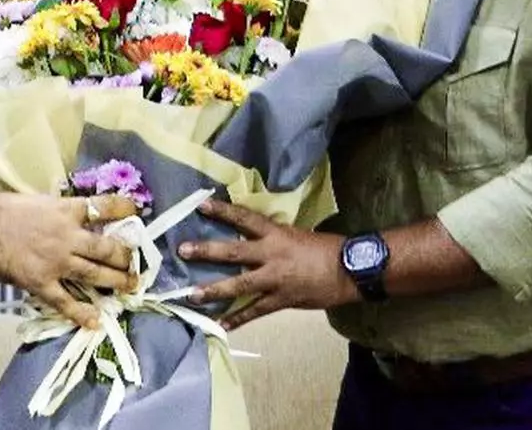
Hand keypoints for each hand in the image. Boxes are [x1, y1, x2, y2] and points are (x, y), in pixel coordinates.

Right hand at [0, 188, 137, 329]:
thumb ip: (60, 211)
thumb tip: (75, 215)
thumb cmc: (4, 210)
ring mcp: (56, 262)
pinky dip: (81, 313)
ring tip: (129, 286)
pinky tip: (95, 321)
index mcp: (66, 211)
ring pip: (95, 274)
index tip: (138, 211)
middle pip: (107, 247)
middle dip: (125, 256)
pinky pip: (66, 301)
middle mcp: (67, 236)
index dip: (125, 208)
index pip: (104, 207)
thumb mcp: (39, 201)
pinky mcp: (41, 283)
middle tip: (134, 263)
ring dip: (115, 281)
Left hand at [177, 198, 354, 329]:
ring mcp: (274, 280)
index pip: (244, 218)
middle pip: (233, 252)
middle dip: (207, 251)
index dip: (223, 211)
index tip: (201, 205)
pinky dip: (237, 319)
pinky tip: (220, 325)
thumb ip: (270, 237)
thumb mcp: (293, 234)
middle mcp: (271, 255)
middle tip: (183, 250)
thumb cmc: (322, 248)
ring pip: (239, 286)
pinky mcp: (281, 301)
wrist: (348, 271)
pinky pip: (254, 312)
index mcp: (275, 234)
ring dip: (214, 290)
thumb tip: (247, 234)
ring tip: (192, 295)